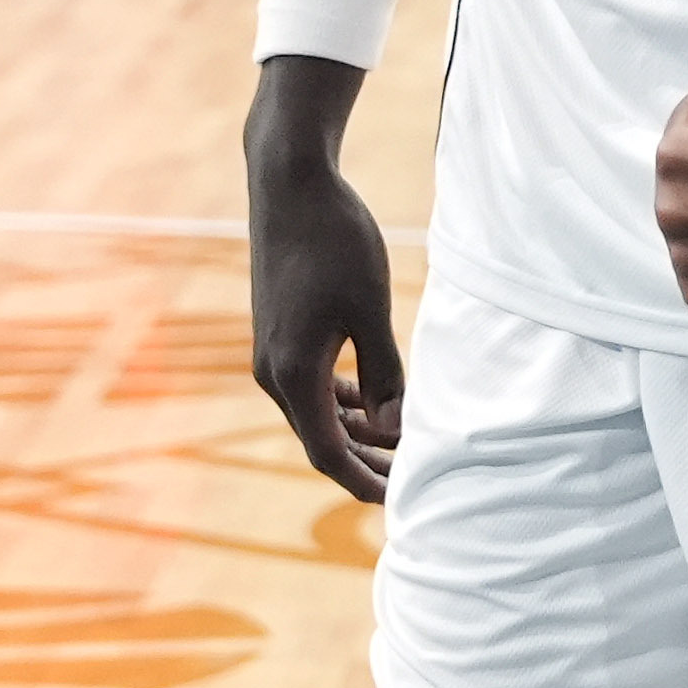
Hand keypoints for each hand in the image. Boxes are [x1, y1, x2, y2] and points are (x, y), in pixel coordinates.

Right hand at [246, 116, 405, 500]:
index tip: (400, 500)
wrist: (291, 187)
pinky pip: (313, 384)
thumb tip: (398, 430)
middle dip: (368, 462)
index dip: (365, 480)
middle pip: (323, 438)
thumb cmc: (336, 242)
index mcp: (293, 375)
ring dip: (360, 430)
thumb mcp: (371, 309)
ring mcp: (273, 354)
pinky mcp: (281, 334)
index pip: (328, 452)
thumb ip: (386, 373)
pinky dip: (346, 399)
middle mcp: (274, 373)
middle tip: (414, 479)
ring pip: (319, 412)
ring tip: (404, 443)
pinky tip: (377, 398)